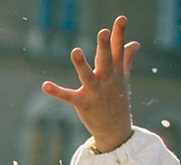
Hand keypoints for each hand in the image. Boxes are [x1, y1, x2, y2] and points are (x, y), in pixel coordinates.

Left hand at [42, 14, 136, 153]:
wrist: (116, 130)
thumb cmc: (118, 101)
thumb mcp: (124, 79)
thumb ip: (126, 59)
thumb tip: (135, 43)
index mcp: (116, 72)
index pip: (118, 49)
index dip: (119, 33)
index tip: (121, 18)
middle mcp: (107, 80)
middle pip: (106, 60)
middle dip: (104, 46)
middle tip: (103, 32)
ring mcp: (95, 92)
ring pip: (87, 76)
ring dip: (82, 64)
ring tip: (75, 51)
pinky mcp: (83, 104)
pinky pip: (68, 96)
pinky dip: (56, 91)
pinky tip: (45, 85)